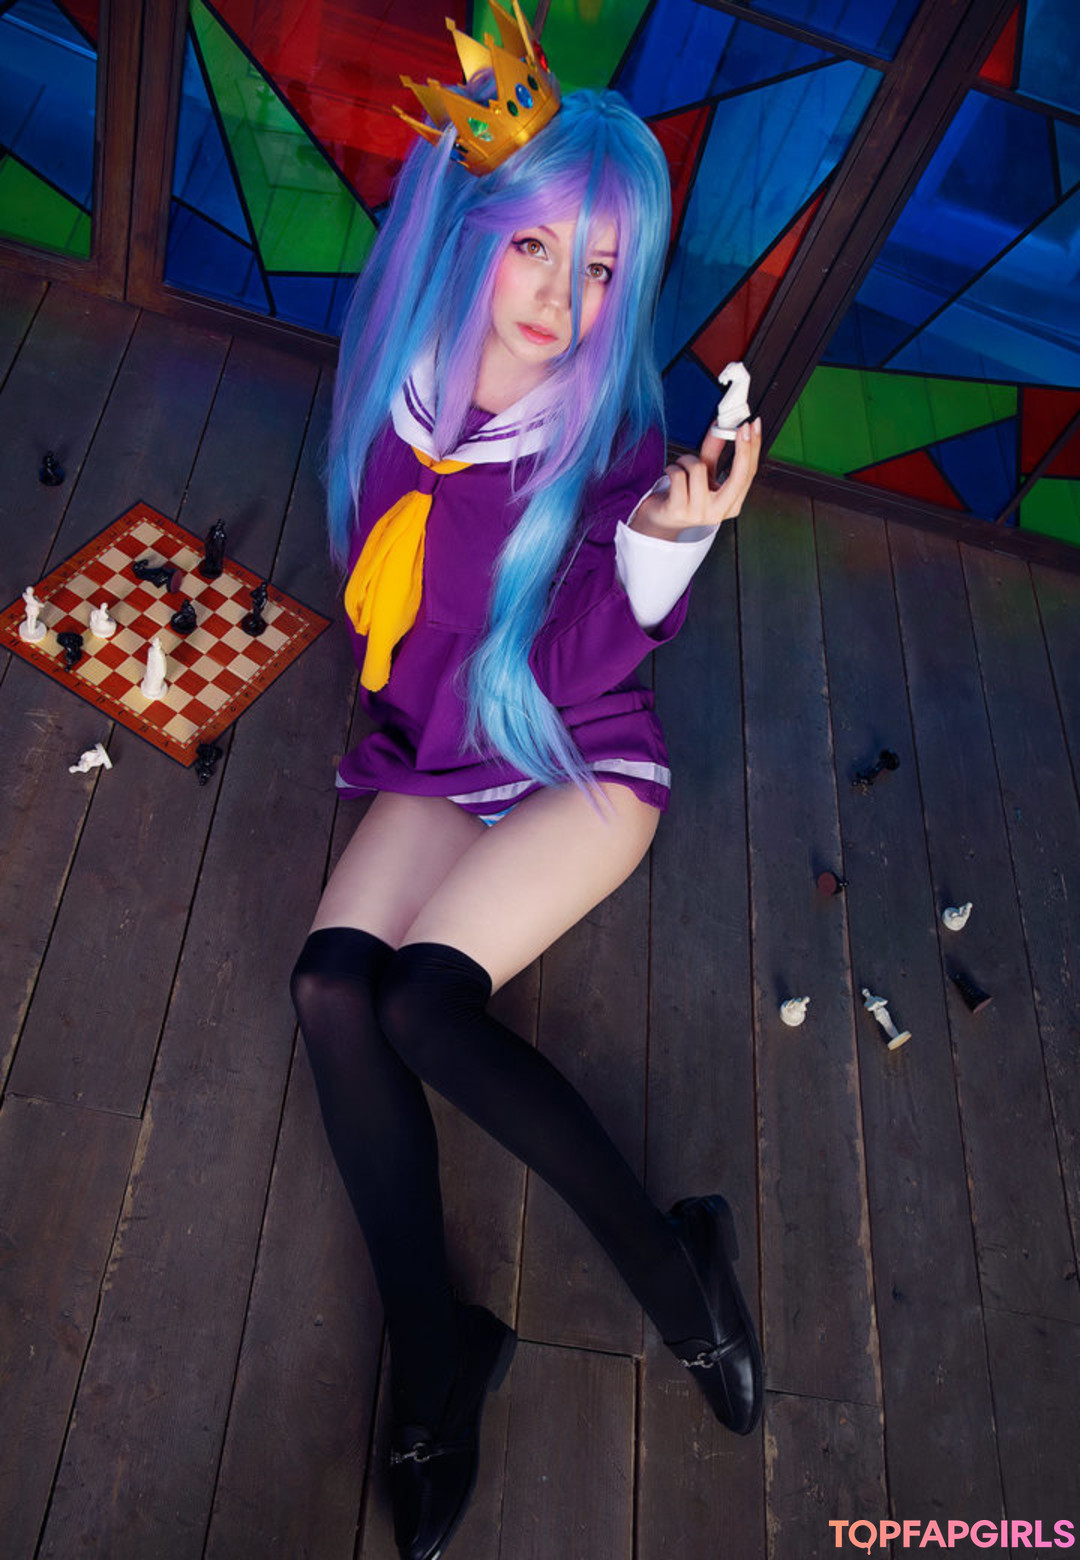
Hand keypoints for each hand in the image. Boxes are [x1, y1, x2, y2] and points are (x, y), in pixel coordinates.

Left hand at [630, 417, 760, 539]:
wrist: (662, 519)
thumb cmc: (684, 496)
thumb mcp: (704, 474)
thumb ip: (715, 451)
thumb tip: (721, 427)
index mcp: (731, 504)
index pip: (748, 474)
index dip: (753, 448)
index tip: (753, 426)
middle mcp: (718, 511)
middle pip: (738, 477)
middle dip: (741, 447)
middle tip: (736, 426)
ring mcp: (699, 513)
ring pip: (699, 469)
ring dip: (687, 460)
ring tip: (682, 466)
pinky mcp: (678, 510)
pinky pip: (679, 475)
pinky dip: (673, 468)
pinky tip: (671, 473)